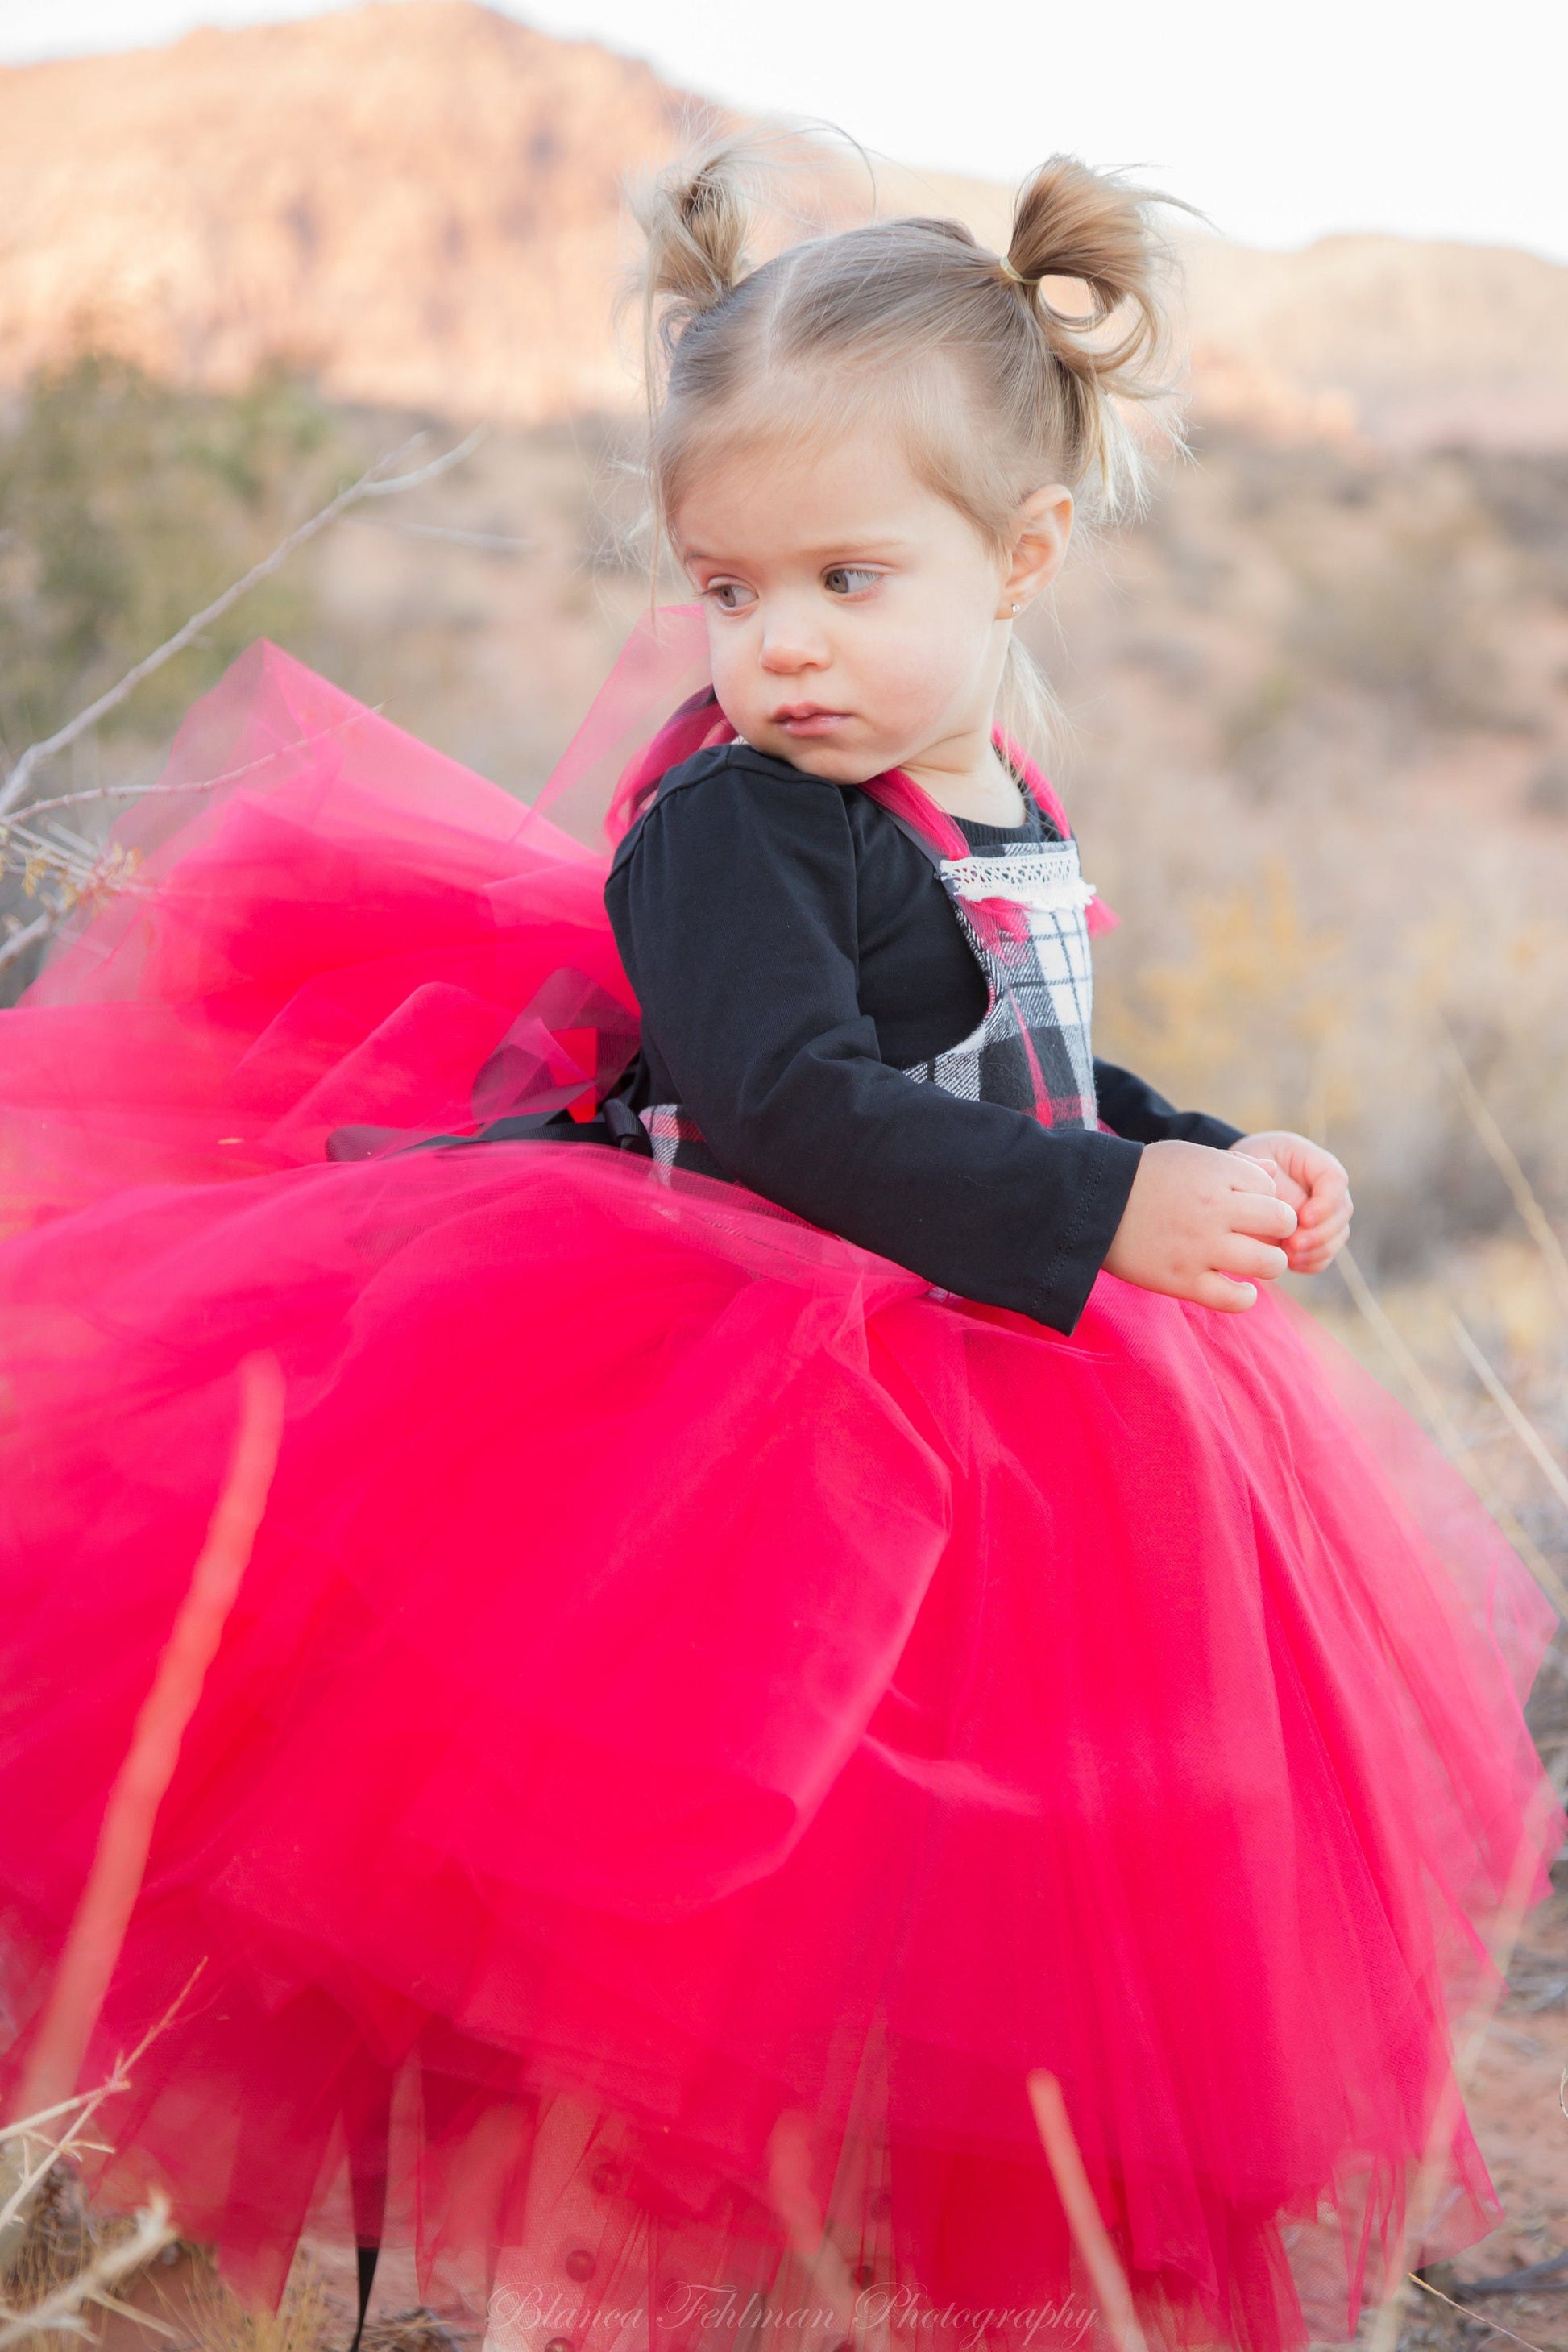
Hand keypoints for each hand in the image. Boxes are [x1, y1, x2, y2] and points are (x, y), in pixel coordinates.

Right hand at [1103, 1139, 1297, 1312]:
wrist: (1090, 1203)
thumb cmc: (1142, 1177)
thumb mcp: (1188, 1156)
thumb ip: (1235, 1163)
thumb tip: (1273, 1173)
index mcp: (1217, 1173)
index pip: (1273, 1190)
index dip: (1263, 1199)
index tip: (1244, 1207)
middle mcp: (1215, 1209)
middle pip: (1282, 1222)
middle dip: (1278, 1229)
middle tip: (1259, 1236)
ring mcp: (1200, 1247)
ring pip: (1269, 1263)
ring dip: (1269, 1264)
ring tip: (1252, 1262)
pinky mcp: (1182, 1281)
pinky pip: (1235, 1299)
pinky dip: (1244, 1297)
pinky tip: (1240, 1289)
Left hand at [1228, 1131, 1351, 1274]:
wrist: (1234, 1185)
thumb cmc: (1245, 1171)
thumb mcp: (1256, 1170)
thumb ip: (1279, 1190)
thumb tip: (1298, 1219)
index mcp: (1315, 1163)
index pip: (1336, 1180)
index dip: (1326, 1203)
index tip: (1304, 1218)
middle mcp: (1327, 1190)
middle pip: (1341, 1212)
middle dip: (1320, 1233)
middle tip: (1294, 1244)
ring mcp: (1324, 1215)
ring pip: (1336, 1237)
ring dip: (1316, 1251)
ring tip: (1289, 1257)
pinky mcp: (1314, 1238)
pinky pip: (1323, 1255)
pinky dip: (1311, 1262)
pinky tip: (1291, 1264)